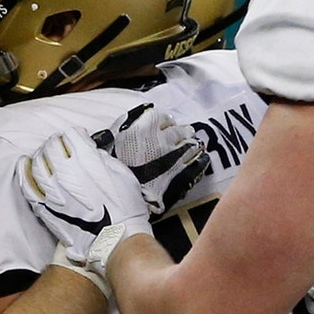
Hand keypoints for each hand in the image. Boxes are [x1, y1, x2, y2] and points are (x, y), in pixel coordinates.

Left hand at [18, 127, 151, 269]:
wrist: (115, 239)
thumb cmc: (124, 210)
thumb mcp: (122, 174)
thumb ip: (103, 158)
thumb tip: (91, 152)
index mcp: (87, 160)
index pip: (71, 135)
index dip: (76, 135)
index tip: (78, 139)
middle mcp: (66, 172)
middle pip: (52, 145)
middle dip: (58, 142)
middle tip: (62, 145)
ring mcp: (52, 190)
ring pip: (38, 162)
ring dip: (42, 154)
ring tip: (47, 155)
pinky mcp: (45, 207)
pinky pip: (28, 185)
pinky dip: (25, 172)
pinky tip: (25, 165)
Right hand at [93, 103, 209, 214]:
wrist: (121, 201)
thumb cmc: (113, 171)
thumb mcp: (112, 142)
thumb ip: (125, 125)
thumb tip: (138, 112)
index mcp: (143, 129)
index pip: (160, 117)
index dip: (163, 121)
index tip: (164, 123)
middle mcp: (161, 140)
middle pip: (178, 130)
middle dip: (180, 131)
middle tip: (183, 131)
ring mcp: (175, 157)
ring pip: (190, 144)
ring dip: (191, 143)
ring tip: (193, 144)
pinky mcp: (183, 174)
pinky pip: (198, 163)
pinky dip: (200, 160)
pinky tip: (201, 159)